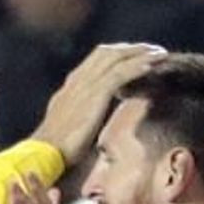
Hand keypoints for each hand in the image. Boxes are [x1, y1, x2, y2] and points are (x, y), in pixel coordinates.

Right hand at [33, 41, 164, 161]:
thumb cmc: (55, 150)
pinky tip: (153, 65)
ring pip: (116, 58)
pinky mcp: (95, 95)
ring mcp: (85, 85)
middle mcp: (77, 81)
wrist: (43, 154)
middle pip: (106, 53)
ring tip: (159, 54)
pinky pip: (120, 73)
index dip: (116, 56)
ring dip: (140, 53)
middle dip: (131, 49)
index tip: (133, 57)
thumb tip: (93, 124)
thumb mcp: (70, 128)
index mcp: (70, 88)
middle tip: (152, 50)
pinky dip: (138, 66)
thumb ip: (83, 119)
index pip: (94, 62)